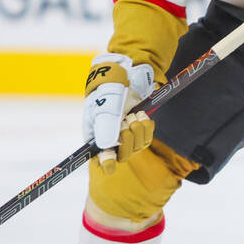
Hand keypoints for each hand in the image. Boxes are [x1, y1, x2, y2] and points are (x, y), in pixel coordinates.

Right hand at [83, 53, 155, 174]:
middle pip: (123, 154)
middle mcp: (110, 140)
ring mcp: (125, 136)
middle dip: (128, 137)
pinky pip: (147, 138)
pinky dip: (146, 126)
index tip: (110, 166)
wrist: (126, 76)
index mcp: (95, 137)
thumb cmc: (109, 92)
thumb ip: (106, 128)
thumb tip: (106, 149)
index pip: (100, 158)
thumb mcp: (106, 109)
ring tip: (133, 114)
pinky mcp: (139, 130)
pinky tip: (142, 115)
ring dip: (138, 129)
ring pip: (137, 146)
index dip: (106, 163)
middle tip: (126, 120)